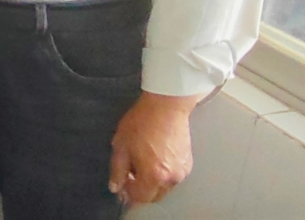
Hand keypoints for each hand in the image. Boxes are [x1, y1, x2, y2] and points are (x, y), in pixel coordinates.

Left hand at [109, 91, 198, 205]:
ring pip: (164, 187)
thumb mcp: (121, 146)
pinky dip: (163, 174)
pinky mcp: (188, 163)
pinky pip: (173, 177)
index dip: (128, 194)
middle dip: (141, 190)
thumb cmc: (141, 123)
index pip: (141, 198)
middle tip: (130, 175)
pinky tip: (154, 159)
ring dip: (152, 183)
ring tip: (142, 163)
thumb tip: (116, 187)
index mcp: (153, 176)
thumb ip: (117, 170)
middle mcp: (171, 178)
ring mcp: (182, 171)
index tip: (121, 186)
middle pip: (154, 196)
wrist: (166, 106)